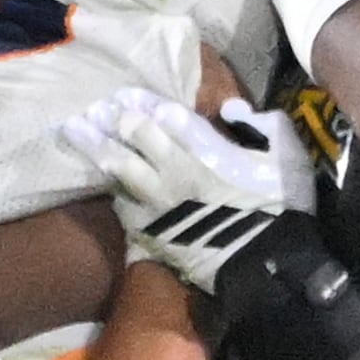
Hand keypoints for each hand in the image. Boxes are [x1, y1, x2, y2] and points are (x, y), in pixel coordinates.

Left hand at [57, 89, 314, 289]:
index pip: (163, 115)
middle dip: (112, 119)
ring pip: (118, 168)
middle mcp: (173, 169)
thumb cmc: (281, 206)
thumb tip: (232, 109)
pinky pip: (124, 207)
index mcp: (204, 146)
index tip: (124, 94)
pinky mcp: (153, 233)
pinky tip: (105, 183)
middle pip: (133, 136)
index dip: (141, 102)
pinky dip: (114, 192)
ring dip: (96, 147)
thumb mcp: (285, 154)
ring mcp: (158, 202)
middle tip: (94, 109)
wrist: (266, 265)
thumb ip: (261, 124)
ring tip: (74, 131)